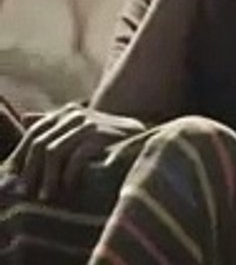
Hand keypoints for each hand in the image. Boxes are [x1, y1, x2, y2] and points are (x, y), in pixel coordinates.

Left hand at [8, 104, 144, 201]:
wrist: (146, 139)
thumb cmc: (110, 140)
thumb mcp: (80, 130)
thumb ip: (55, 125)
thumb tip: (26, 117)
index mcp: (66, 112)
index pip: (34, 133)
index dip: (21, 157)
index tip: (15, 180)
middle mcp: (75, 114)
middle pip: (40, 143)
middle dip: (30, 172)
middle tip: (26, 194)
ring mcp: (89, 123)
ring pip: (54, 152)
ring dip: (47, 178)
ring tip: (46, 197)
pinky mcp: (103, 135)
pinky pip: (76, 158)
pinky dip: (69, 176)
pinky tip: (69, 189)